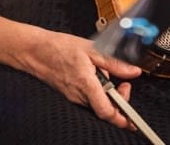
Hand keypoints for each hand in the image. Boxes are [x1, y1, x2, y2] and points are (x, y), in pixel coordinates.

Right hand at [12, 28, 141, 128]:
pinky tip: (93, 75)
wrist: (36, 50)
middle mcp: (79, 95)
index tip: (131, 120)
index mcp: (87, 84)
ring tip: (104, 73)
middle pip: (105, 109)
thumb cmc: (60, 48)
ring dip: (107, 94)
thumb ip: (114, 63)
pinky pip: (88, 98)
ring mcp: (73, 97)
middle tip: (124, 83)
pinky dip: (96, 91)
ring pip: (97, 103)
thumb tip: (133, 71)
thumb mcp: (92, 49)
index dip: (121, 119)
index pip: (106, 111)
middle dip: (119, 99)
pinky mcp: (70, 95)